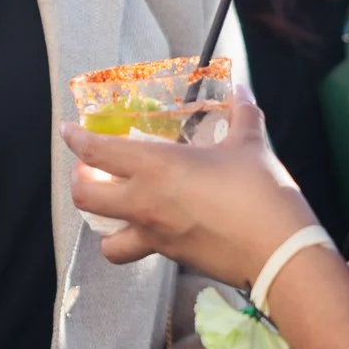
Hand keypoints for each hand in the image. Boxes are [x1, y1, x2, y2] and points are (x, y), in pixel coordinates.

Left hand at [59, 90, 317, 288]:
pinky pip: (141, 250)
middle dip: (79, 182)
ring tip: (116, 209)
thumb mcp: (250, 146)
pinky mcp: (173, 257)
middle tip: (90, 170)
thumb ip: (242, 115)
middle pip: (84, 198)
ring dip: (102, 224)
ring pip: (106, 240)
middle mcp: (144, 203)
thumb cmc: (261, 194)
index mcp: (155, 167)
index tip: (68, 130)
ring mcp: (155, 235)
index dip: (76, 139)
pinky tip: (157, 226)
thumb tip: (242, 91)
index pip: (96, 152)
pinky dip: (138, 239)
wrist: (280, 253)